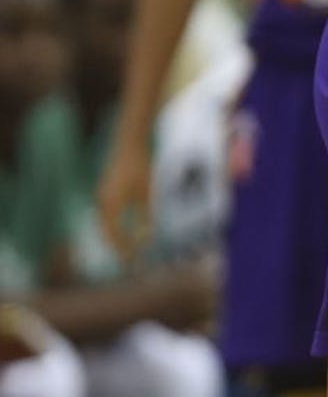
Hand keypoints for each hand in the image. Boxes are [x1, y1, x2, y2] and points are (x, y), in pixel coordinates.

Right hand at [97, 138, 151, 259]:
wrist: (130, 142)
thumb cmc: (141, 165)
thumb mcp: (148, 192)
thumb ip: (146, 216)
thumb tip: (147, 239)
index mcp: (109, 205)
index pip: (115, 235)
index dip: (125, 250)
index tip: (134, 262)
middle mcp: (101, 203)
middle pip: (107, 234)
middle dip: (118, 249)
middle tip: (130, 263)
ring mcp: (101, 198)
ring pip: (105, 226)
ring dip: (115, 240)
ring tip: (127, 252)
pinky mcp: (105, 193)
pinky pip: (107, 217)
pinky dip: (113, 228)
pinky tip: (123, 234)